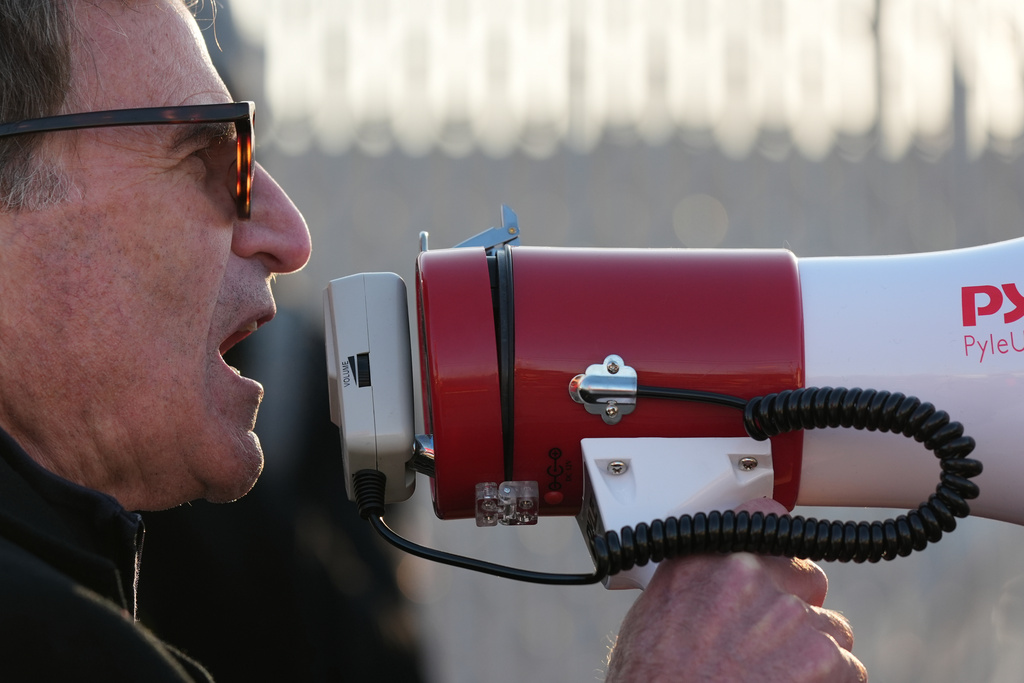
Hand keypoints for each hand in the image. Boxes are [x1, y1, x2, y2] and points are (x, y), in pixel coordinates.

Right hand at [605, 499, 866, 681]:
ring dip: (813, 652)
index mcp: (708, 559)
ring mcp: (793, 617)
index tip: (779, 558)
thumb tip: (708, 582)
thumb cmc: (653, 678)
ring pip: (830, 628)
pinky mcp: (826, 659)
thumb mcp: (651, 614)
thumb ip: (694, 582)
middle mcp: (752, 577)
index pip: (763, 515)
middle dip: (798, 605)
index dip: (775, 543)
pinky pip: (849, 668)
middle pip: (805, 577)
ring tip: (775, 677)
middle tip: (775, 641)